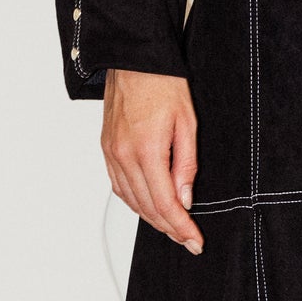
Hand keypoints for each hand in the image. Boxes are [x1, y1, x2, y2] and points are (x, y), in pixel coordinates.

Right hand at [101, 69, 203, 254]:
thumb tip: (185, 198)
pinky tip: (148, 206)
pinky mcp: (107, 148)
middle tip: (188, 239)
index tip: (194, 240)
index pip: (165, 204)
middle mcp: (124, 155)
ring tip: (172, 227)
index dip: (181, 227)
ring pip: (131, 200)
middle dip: (169, 228)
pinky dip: (134, 201)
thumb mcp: (187, 122)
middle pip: (147, 208)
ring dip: (152, 218)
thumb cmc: (163, 83)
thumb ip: (186, 165)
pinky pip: (119, 186)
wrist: (134, 59)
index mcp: (147, 150)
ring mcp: (112, 153)